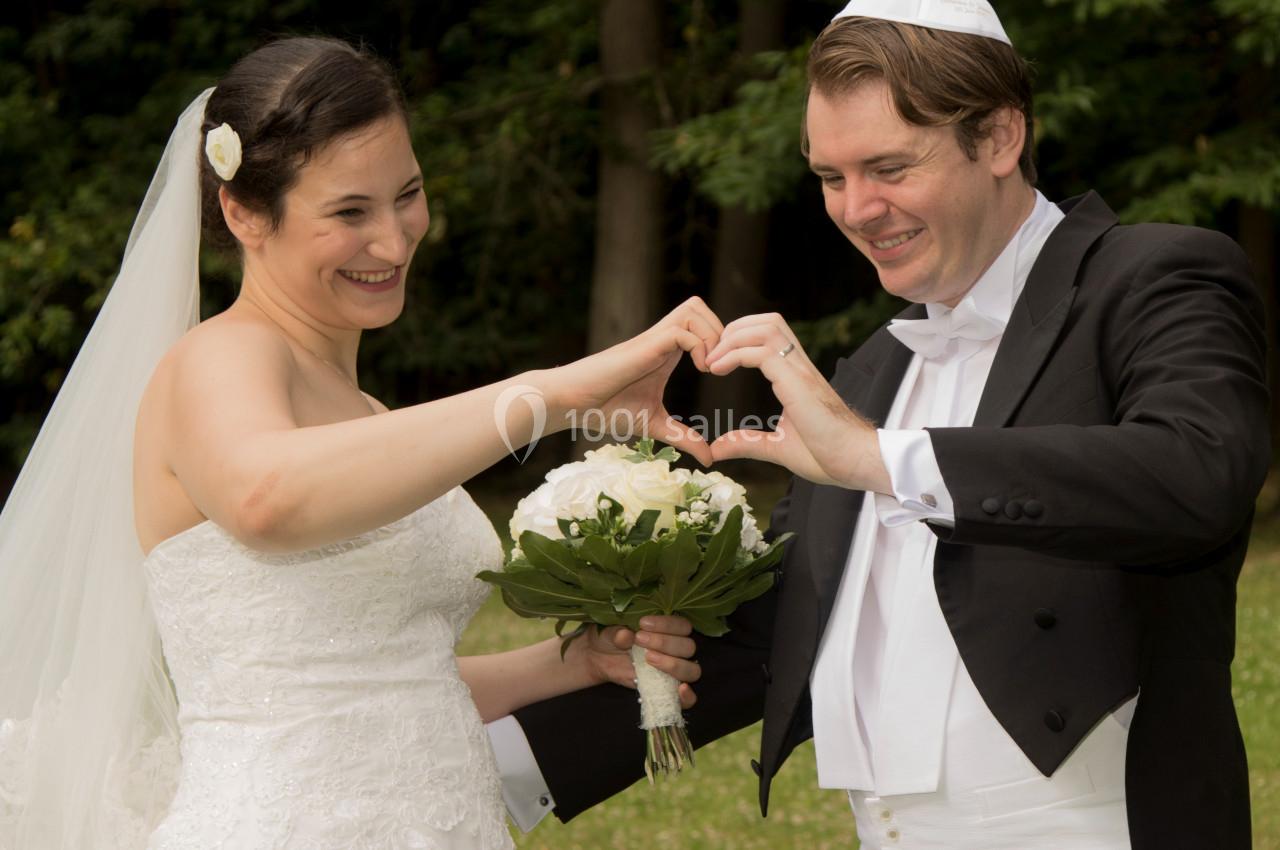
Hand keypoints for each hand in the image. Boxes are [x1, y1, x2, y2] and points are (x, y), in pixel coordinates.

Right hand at [546, 297, 723, 465]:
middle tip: (721, 366)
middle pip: (700, 307)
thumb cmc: (606, 409)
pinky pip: (682, 331)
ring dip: (712, 336)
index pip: (701, 324)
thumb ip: (683, 437)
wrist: (573, 403)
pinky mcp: (645, 346)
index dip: (720, 341)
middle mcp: (662, 339)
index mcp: (666, 352)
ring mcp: (653, 340)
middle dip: (721, 331)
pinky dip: (700, 347)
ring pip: (695, 309)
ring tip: (710, 368)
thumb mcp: (655, 424)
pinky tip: (700, 371)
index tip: (723, 373)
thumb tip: (710, 459)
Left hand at [575, 615, 700, 708]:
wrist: (599, 657)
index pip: (682, 625)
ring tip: (649, 659)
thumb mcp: (611, 631)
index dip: (667, 624)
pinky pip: (688, 699)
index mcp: (669, 629)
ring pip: (691, 670)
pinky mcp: (667, 690)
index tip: (643, 624)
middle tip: (640, 640)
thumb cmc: (610, 638)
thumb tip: (626, 635)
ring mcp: (674, 671)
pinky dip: (688, 696)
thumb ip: (618, 633)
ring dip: (674, 665)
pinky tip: (681, 689)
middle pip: (688, 647)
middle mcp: (676, 649)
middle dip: (665, 643)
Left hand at [703, 313, 890, 491]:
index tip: (717, 362)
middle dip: (735, 329)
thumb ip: (748, 444)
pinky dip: (735, 354)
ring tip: (713, 361)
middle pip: (768, 321)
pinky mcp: (798, 383)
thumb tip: (718, 449)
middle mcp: (800, 366)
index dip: (740, 338)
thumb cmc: (828, 455)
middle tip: (712, 356)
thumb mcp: (778, 447)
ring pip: (766, 327)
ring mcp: (800, 372)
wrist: (856, 462)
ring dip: (733, 338)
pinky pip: (763, 353)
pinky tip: (718, 370)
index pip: (770, 335)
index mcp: (797, 376)